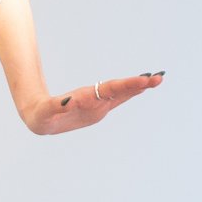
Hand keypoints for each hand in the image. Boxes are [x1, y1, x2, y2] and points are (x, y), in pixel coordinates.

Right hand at [22, 72, 163, 135]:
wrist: (42, 123)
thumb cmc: (44, 117)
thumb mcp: (46, 113)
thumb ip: (56, 107)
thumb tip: (68, 102)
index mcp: (89, 105)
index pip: (111, 91)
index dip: (128, 85)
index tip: (144, 81)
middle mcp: (98, 106)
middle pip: (121, 93)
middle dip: (140, 85)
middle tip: (159, 78)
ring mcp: (98, 106)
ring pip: (122, 94)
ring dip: (138, 87)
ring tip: (156, 80)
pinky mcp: (96, 104)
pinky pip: (116, 95)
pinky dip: (129, 89)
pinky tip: (142, 87)